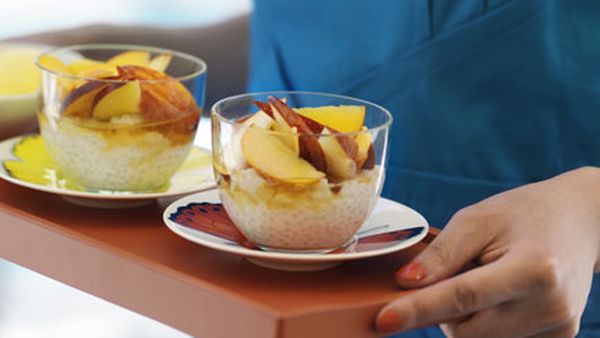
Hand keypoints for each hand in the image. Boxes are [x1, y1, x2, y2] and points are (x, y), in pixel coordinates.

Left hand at [376, 167, 599, 337]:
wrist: (581, 222)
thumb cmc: (523, 214)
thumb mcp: (478, 219)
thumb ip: (442, 253)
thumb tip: (405, 283)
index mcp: (533, 268)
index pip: (462, 297)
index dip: (418, 310)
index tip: (383, 320)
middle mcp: (551, 305)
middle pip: (467, 330)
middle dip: (443, 310)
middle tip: (459, 271)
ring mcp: (559, 327)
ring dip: (466, 317)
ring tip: (486, 278)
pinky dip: (487, 323)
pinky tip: (501, 296)